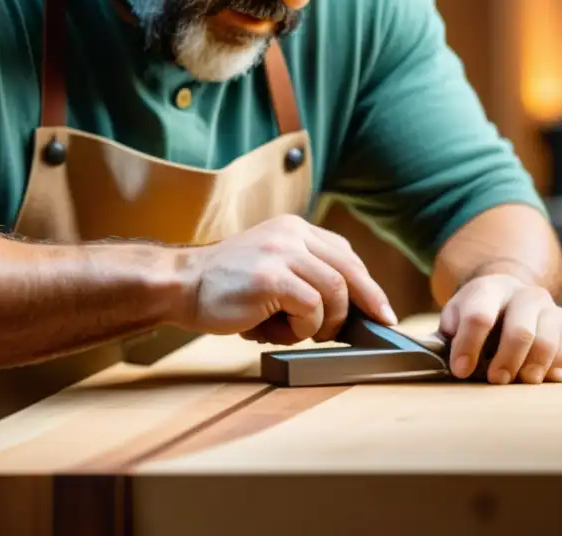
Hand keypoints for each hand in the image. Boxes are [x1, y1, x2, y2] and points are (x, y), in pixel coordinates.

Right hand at [179, 214, 397, 344]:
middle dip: (369, 302)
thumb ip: (306, 277)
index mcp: (294, 228)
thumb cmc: (226, 287)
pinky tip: (281, 331)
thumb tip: (350, 311)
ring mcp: (282, 253)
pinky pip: (312, 307)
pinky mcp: (272, 278)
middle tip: (379, 326)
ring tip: (301, 332)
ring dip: (326, 321)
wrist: (181, 285)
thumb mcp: (272, 268)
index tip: (380, 309)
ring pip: (335, 290)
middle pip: (349, 269)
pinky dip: (305, 327)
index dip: (367, 284)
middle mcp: (292, 234)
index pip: (345, 254)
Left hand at [438, 274, 561, 383]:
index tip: (461, 370)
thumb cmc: (478, 316)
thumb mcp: (455, 318)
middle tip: (497, 380)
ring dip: (542, 365)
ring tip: (530, 381)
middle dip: (508, 359)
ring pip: (554, 338)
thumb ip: (448, 337)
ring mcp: (553, 309)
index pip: (479, 315)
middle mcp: (526, 296)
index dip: (468, 345)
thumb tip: (452, 362)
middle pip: (521, 330)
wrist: (508, 295)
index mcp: (490, 291)